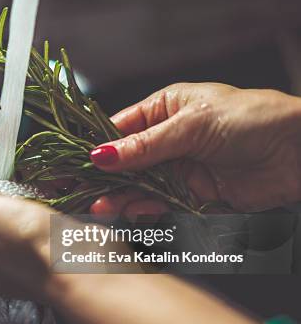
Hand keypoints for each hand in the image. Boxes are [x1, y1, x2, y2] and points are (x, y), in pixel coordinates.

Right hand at [90, 83, 300, 216]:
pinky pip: (164, 207)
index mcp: (164, 111)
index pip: (118, 130)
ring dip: (121, 199)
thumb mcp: (191, 125)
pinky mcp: (196, 197)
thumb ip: (144, 146)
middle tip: (77, 194)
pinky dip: (149, 212)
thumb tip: (101, 155)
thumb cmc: (252, 118)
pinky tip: (137, 213)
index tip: (71, 164)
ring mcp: (181, 170)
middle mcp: (168, 142)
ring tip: (103, 208)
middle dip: (102, 180)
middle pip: (125, 164)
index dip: (94, 148)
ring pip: (140, 188)